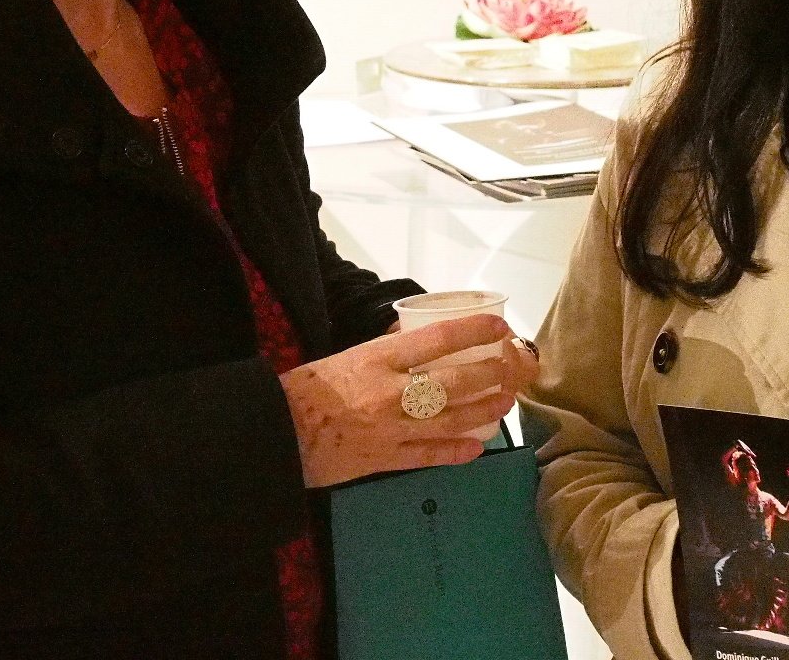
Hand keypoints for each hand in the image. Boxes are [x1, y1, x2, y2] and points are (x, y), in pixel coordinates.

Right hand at [279, 314, 520, 487]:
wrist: (276, 433)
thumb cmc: (307, 388)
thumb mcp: (348, 355)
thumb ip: (384, 350)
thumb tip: (413, 337)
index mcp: (379, 359)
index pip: (438, 339)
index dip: (474, 332)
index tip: (499, 328)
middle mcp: (391, 392)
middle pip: (454, 383)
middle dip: (489, 375)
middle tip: (511, 369)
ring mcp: (391, 429)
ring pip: (450, 420)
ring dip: (483, 411)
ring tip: (504, 403)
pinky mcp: (385, 461)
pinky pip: (429, 456)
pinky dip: (456, 452)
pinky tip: (477, 448)